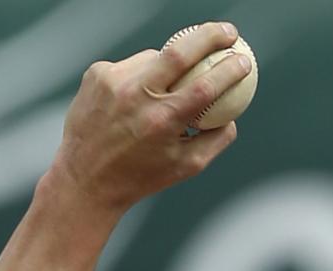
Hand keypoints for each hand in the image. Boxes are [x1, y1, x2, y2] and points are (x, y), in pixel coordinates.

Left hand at [47, 22, 249, 215]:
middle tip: (229, 31)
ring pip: (155, 58)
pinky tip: (138, 99)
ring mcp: (114, 80)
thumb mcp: (188, 167)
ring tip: (171, 90)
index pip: (205, 86)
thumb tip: (234, 115)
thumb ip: (216, 140)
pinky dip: (143, 77)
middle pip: (179, 51)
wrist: (87, 177)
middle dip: (209, 35)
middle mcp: (137, 95)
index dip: (229, 69)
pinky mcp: (97, 73)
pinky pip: (132, 66)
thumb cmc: (144, 176)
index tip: (245, 59)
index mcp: (163, 121)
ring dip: (171, 66)